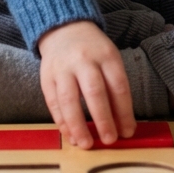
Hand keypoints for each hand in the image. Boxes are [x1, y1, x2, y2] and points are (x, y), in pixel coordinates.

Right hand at [37, 20, 135, 148]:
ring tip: (85, 144)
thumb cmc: (93, 50)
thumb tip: (122, 124)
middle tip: (109, 140)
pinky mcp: (46, 77)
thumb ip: (115, 88)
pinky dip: (61, 121)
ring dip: (77, 125)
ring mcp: (62, 68)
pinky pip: (53, 102)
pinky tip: (69, 134)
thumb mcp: (110, 60)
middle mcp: (83, 60)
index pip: (118, 86)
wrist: (64, 28)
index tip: (128, 132)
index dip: (124, 111)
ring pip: (69, 99)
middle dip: (103, 119)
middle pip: (94, 92)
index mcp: (106, 55)